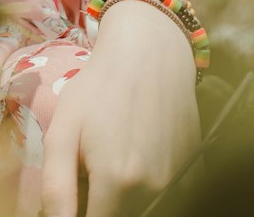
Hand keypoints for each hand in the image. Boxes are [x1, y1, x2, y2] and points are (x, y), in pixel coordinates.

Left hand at [41, 0, 200, 216]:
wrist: (150, 52)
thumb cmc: (99, 88)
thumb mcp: (62, 129)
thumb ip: (56, 187)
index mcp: (119, 182)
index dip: (80, 212)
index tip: (78, 187)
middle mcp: (156, 190)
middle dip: (102, 202)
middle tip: (91, 167)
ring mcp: (180, 183)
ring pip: (144, 209)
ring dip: (125, 197)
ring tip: (114, 156)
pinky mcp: (196, 173)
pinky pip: (167, 196)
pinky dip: (148, 187)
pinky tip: (138, 152)